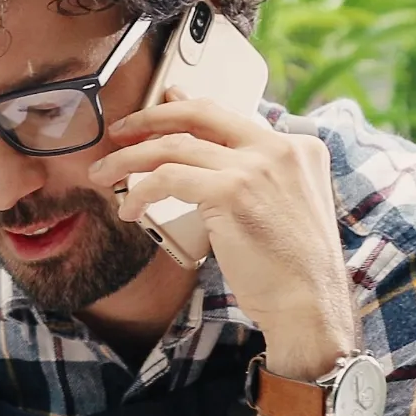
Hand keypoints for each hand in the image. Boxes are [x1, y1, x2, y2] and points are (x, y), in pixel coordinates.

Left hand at [90, 90, 355, 370]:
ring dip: (130, 159)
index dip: (185, 111)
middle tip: (120, 132)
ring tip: (105, 173)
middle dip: (151, 117)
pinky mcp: (232, 190)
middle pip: (201, 114)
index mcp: (299, 148)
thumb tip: (200, 156)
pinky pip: (168, 178)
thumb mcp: (282, 209)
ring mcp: (257, 166)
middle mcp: (280, 148)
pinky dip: (141, 191)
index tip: (159, 110)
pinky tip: (130, 209)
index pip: (229, 118)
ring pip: (175, 146)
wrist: (310, 305)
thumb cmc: (292, 270)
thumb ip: (250, 178)